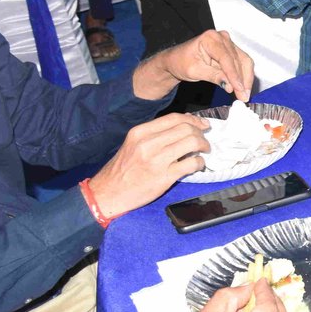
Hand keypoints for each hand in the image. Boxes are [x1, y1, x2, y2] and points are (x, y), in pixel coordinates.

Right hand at [87, 114, 211, 217]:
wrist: (107, 193)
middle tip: (203, 141)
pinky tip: (197, 165)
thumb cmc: (122, 170)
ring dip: (203, 146)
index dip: (193, 120)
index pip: (174, 118)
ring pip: (192, 142)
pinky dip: (200, 163)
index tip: (202, 125)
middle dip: (200, 133)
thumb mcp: (133, 145)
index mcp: (140, 133)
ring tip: (203, 152)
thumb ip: (155, 135)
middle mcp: (148, 143)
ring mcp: (156, 160)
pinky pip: (192, 163)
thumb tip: (184, 125)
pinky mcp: (164, 177)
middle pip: (186, 128)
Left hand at [134, 30, 254, 101]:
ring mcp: (228, 43)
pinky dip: (244, 76)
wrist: (177, 60)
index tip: (238, 89)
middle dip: (242, 80)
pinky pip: (242, 63)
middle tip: (243, 96)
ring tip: (244, 94)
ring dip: (246, 79)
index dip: (234, 75)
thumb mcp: (194, 71)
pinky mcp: (232, 50)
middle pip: (238, 60)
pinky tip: (243, 87)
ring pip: (244, 62)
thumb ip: (213, 76)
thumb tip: (229, 85)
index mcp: (210, 38)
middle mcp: (222, 37)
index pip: (226, 58)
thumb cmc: (181, 62)